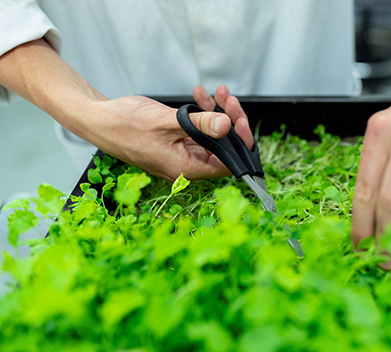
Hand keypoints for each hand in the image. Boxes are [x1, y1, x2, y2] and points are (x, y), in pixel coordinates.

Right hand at [88, 85, 252, 181]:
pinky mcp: (177, 143)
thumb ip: (199, 124)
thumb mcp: (167, 121)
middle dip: (229, 121)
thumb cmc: (124, 124)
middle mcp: (186, 165)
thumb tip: (227, 126)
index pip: (228, 164)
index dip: (239, 143)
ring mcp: (181, 154)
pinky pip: (198, 131)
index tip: (240, 120)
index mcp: (186, 168)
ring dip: (217, 113)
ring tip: (216, 92)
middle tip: (228, 99)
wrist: (98, 119)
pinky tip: (200, 96)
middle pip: (223, 148)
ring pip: (212, 137)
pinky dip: (202, 114)